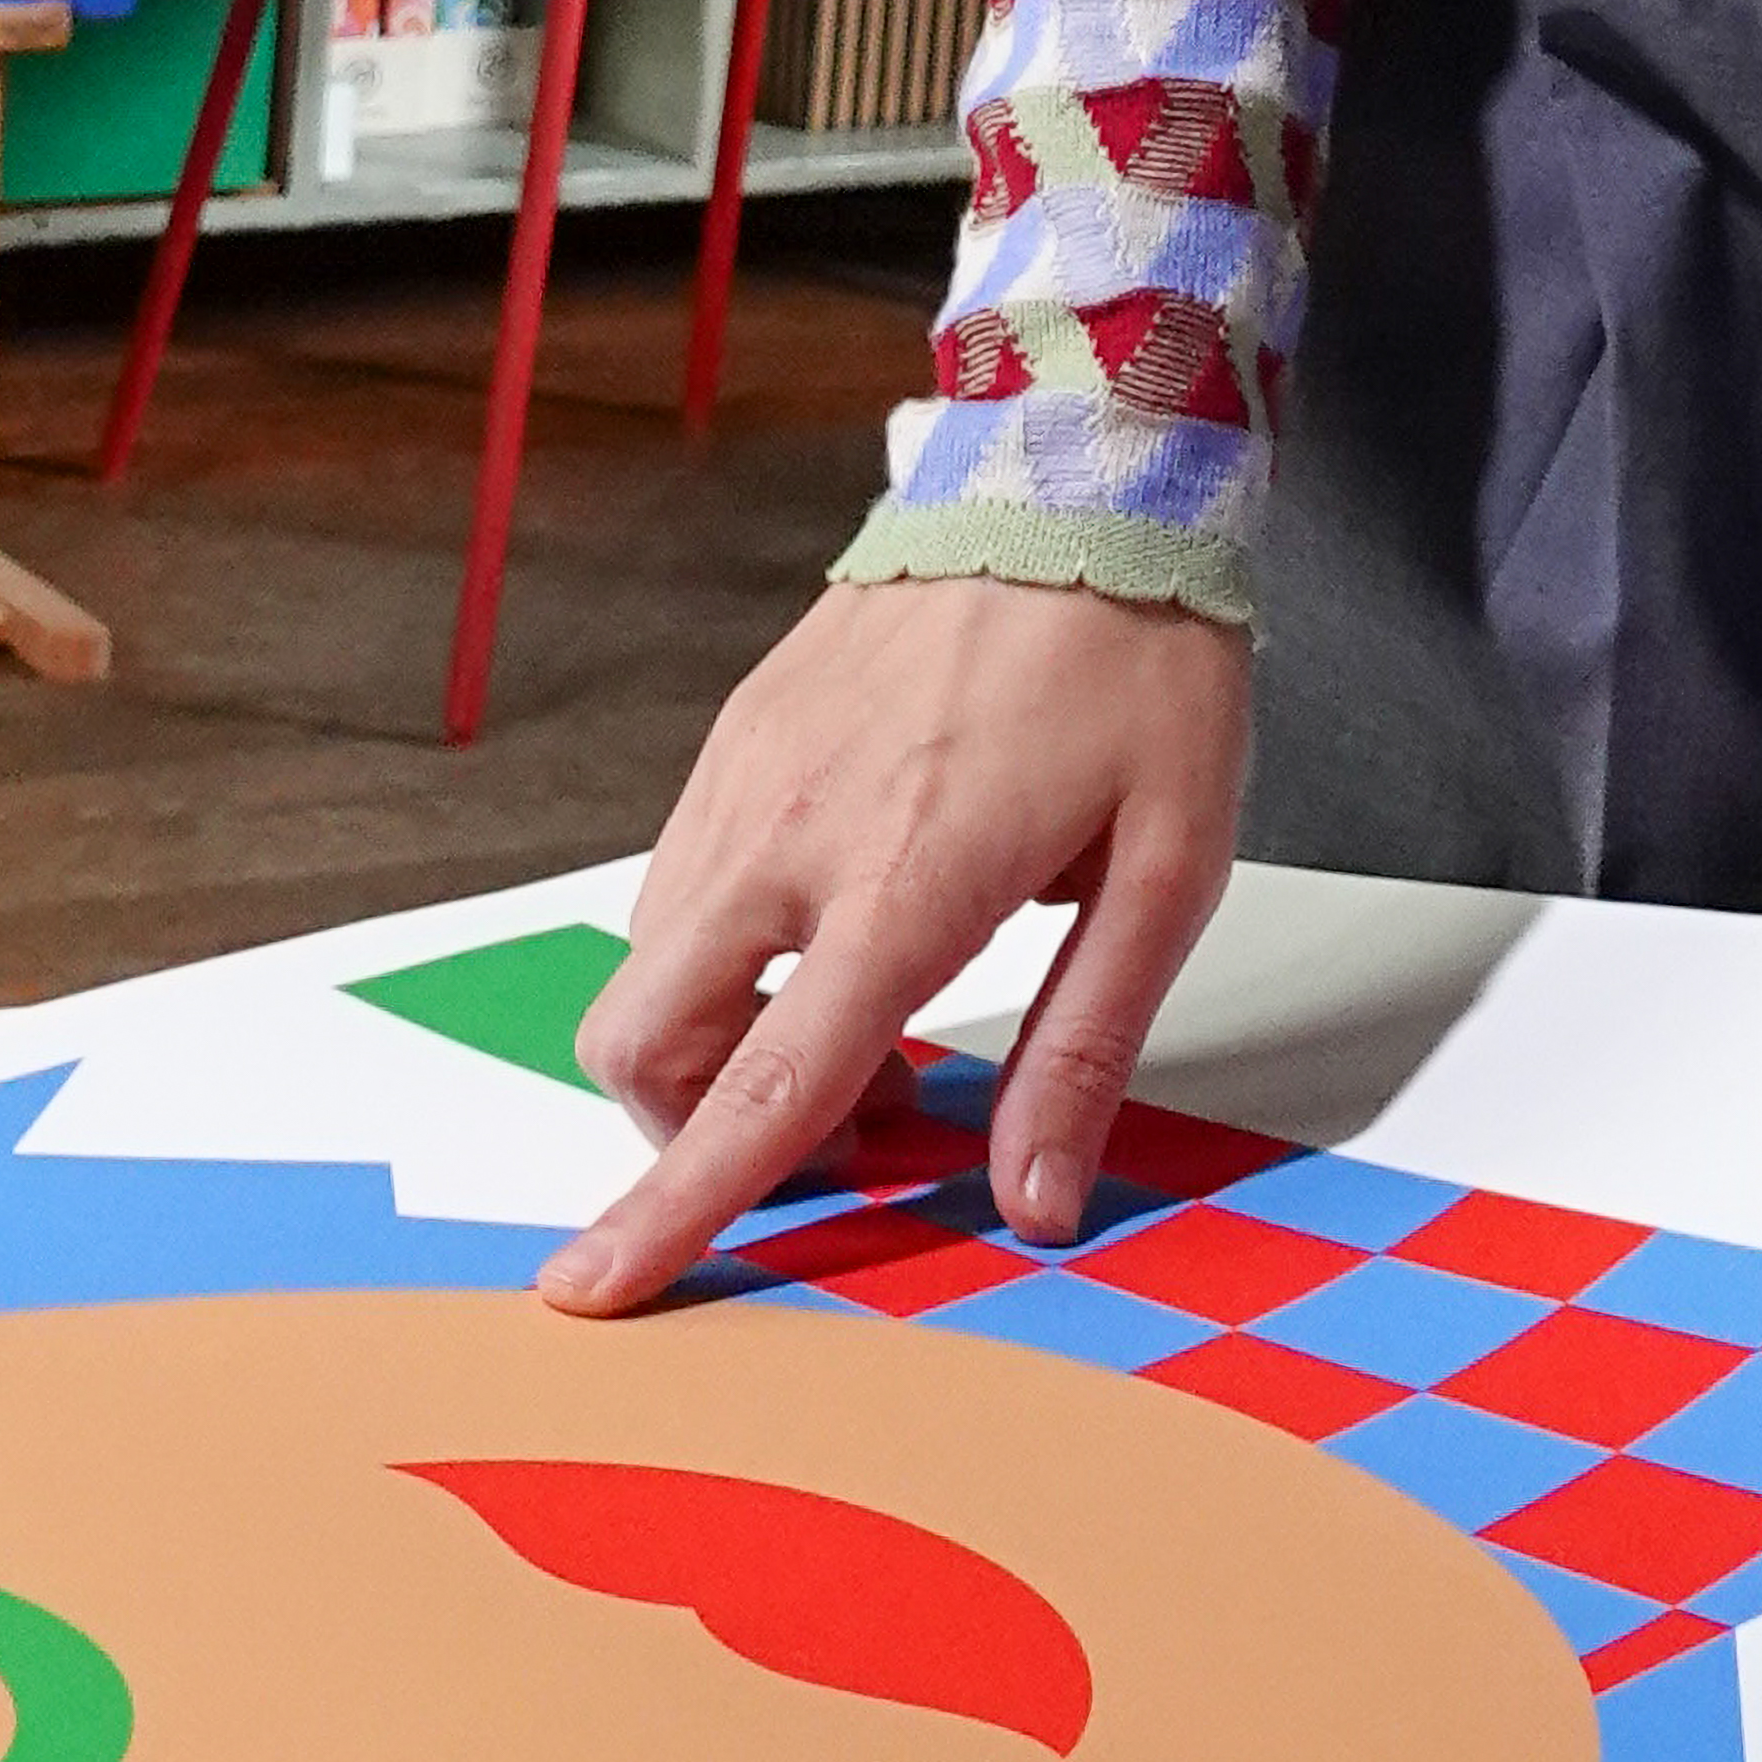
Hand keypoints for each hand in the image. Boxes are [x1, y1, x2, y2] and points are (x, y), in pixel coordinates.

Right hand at [538, 572, 1250, 1315]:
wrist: (1083, 473)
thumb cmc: (1143, 667)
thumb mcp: (1170, 868)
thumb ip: (1087, 1045)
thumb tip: (1035, 1204)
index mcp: (903, 881)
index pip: (765, 1084)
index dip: (677, 1206)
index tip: (592, 1288)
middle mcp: (793, 828)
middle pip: (648, 1035)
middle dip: (693, 1126)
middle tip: (848, 1126)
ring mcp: (751, 769)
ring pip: (653, 960)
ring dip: (720, 1036)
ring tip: (876, 1021)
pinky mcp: (743, 725)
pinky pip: (685, 877)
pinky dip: (730, 947)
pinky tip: (848, 923)